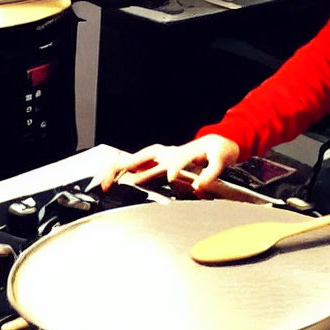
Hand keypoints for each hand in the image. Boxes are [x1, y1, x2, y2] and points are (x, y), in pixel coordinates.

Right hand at [100, 135, 239, 192]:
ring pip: (142, 157)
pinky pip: (144, 163)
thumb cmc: (219, 151)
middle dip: (130, 164)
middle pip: (147, 155)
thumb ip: (211, 173)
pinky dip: (130, 167)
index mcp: (187, 152)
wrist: (218, 143)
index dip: (174, 168)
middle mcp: (172, 153)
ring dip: (126, 166)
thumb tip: (199, 186)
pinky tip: (121, 176)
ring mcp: (166, 155)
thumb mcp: (221, 160)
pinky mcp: (165, 160)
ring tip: (108, 179)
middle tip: (114, 177)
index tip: (169, 177)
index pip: (177, 160)